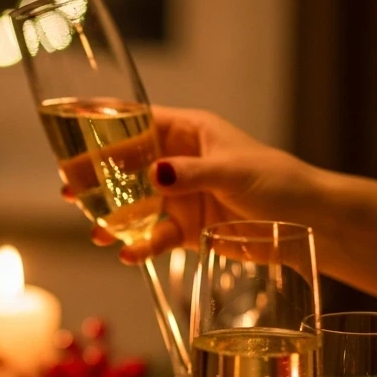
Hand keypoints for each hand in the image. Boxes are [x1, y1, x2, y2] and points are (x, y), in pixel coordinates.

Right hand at [70, 107, 320, 263]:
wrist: (310, 223)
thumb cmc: (279, 182)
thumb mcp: (234, 171)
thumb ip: (192, 174)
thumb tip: (154, 174)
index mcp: (190, 131)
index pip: (138, 121)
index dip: (104, 126)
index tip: (71, 133)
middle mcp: (181, 161)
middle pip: (127, 166)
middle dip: (97, 178)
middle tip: (67, 189)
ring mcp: (183, 196)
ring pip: (137, 205)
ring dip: (114, 218)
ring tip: (95, 232)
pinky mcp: (190, 229)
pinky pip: (156, 236)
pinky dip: (141, 246)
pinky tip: (128, 256)